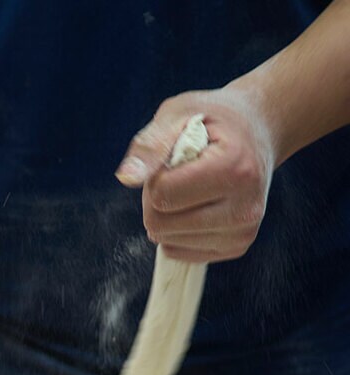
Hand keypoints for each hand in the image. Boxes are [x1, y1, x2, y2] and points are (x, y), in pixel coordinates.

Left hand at [116, 89, 275, 263]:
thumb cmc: (213, 119)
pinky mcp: (237, 247)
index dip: (155, 176)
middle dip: (157, 199)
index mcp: (234, 169)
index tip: (174, 158)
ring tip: (192, 188)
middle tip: (179, 175)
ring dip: (167, 215)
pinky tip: (198, 206)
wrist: (258, 132)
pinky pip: (179, 253)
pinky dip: (177, 231)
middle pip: (160, 225)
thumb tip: (126, 177)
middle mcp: (244, 207)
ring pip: (167, 242)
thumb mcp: (179, 112)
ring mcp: (242, 232)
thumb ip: (151, 144)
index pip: (162, 195)